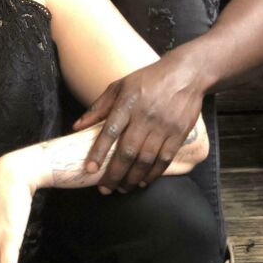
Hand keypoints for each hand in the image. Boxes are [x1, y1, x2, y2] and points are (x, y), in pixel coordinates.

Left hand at [75, 56, 203, 192]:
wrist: (185, 74)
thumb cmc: (147, 80)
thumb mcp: (119, 86)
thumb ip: (98, 107)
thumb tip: (77, 126)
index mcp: (127, 104)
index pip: (110, 131)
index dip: (99, 152)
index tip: (90, 168)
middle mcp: (144, 117)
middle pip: (128, 151)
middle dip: (115, 173)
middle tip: (105, 188)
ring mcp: (163, 127)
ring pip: (146, 159)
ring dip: (132, 178)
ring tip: (122, 188)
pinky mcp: (178, 134)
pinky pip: (164, 159)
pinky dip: (153, 174)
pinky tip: (143, 181)